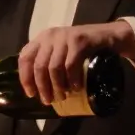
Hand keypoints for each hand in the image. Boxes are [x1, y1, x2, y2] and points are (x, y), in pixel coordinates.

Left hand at [18, 21, 134, 104]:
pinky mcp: (79, 40)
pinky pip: (70, 65)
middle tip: (48, 100)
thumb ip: (49, 63)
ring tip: (62, 96)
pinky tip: (76, 88)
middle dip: (43, 87)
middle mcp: (50, 36)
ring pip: (54, 67)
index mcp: (42, 39)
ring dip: (57, 86)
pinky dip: (72, 80)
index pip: (25, 58)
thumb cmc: (83, 48)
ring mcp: (65, 37)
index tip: (31, 94)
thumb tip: (38, 89)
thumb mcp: (61, 52)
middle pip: (39, 66)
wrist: (109, 34)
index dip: (25, 77)